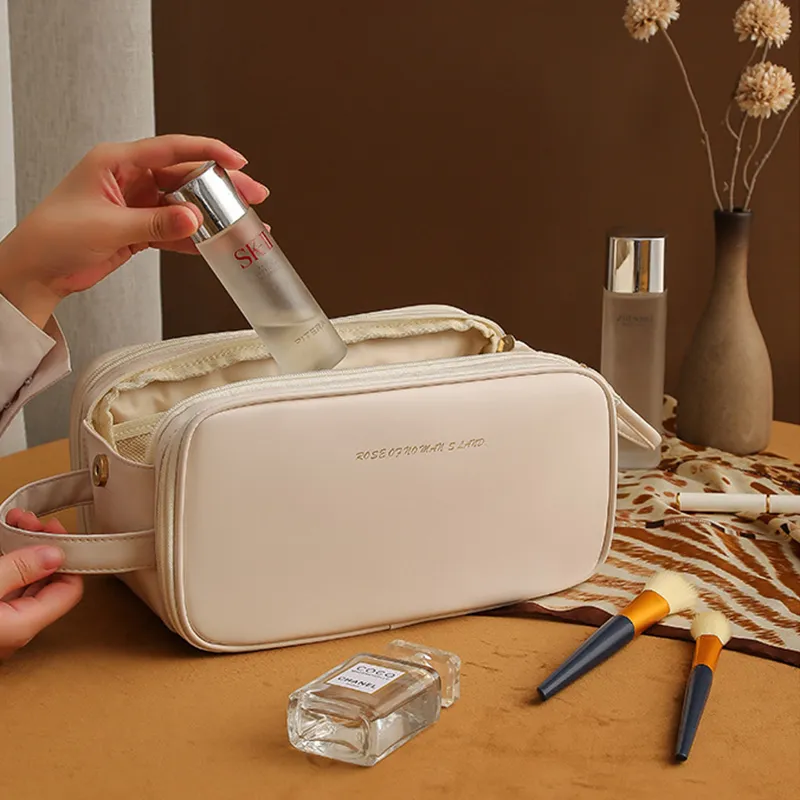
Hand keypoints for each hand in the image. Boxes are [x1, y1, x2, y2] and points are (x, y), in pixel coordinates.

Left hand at [0, 134, 268, 327]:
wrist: (36, 272)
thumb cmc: (53, 237)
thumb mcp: (108, 227)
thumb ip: (155, 223)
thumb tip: (194, 219)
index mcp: (116, 162)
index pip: (171, 149)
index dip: (207, 152)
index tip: (237, 161)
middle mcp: (129, 179)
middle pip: (186, 177)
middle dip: (221, 187)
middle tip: (252, 195)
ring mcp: (136, 204)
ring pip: (185, 204)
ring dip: (213, 215)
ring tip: (243, 223)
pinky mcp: (139, 228)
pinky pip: (176, 229)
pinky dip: (196, 237)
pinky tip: (217, 244)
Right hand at [0, 511, 82, 660]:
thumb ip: (20, 570)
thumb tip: (55, 555)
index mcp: (23, 625)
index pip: (70, 589)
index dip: (68, 556)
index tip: (54, 530)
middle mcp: (14, 629)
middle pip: (47, 583)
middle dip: (42, 545)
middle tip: (31, 522)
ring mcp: (0, 624)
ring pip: (23, 583)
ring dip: (21, 550)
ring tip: (15, 523)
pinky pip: (5, 588)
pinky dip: (7, 563)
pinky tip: (4, 545)